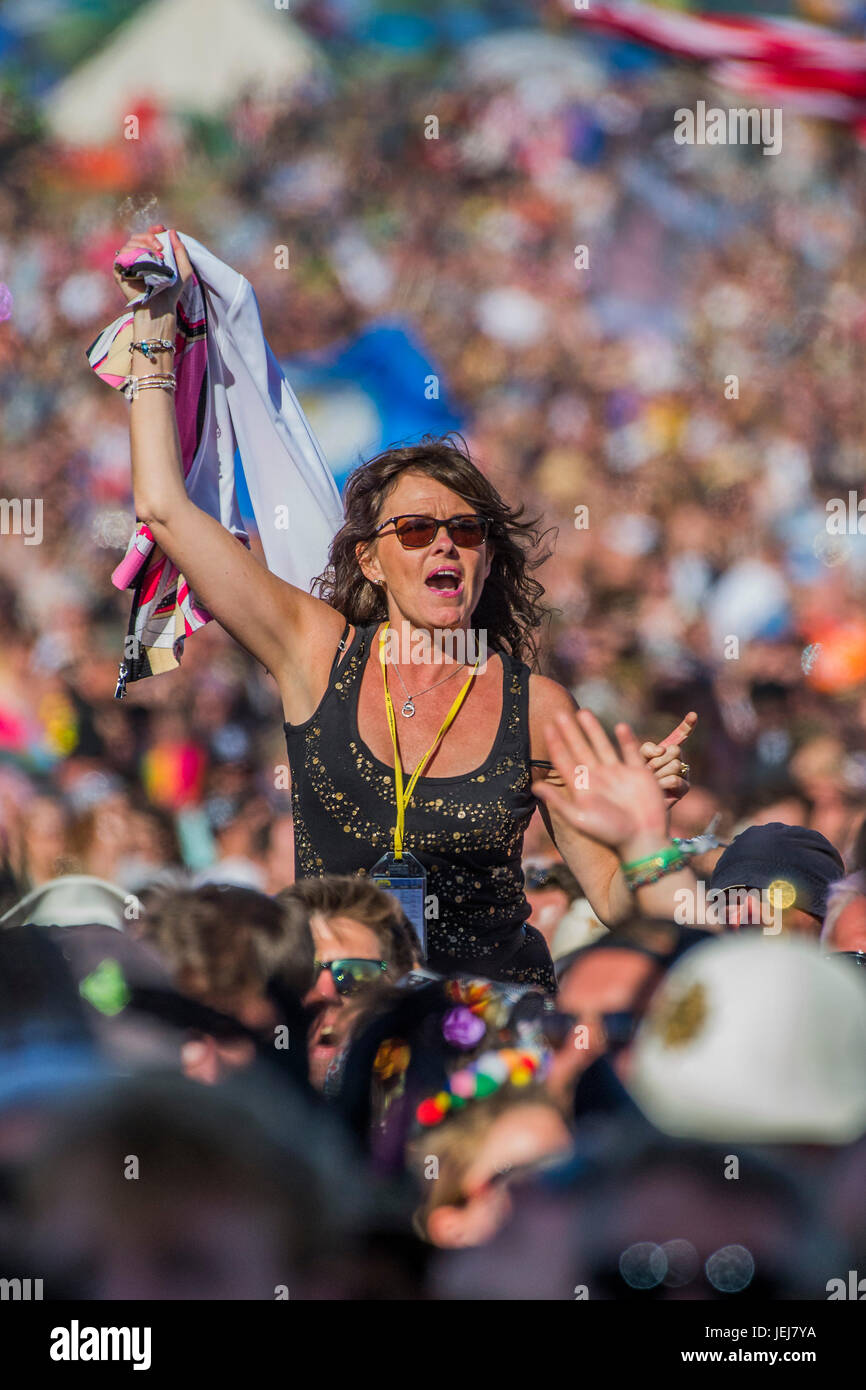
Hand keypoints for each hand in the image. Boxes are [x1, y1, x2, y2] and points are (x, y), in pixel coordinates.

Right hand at [112, 223, 192, 312]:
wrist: (161, 307)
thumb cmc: (172, 291)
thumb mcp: (184, 269)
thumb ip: (181, 250)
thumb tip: (171, 231)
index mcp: (150, 254)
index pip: (147, 236)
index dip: (153, 230)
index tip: (161, 229)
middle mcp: (137, 257)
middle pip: (137, 237)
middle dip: (149, 238)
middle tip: (161, 249)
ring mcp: (127, 264)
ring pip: (129, 244)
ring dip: (142, 247)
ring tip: (156, 260)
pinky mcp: (119, 272)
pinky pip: (121, 256)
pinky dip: (132, 255)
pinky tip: (143, 262)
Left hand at [534, 708, 668, 853]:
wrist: (643, 840)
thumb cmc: (610, 833)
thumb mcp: (580, 818)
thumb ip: (558, 801)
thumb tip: (534, 786)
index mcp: (583, 787)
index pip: (565, 761)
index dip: (555, 744)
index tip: (546, 726)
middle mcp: (599, 777)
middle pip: (581, 748)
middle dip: (570, 731)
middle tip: (559, 712)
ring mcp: (619, 774)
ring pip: (603, 745)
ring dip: (593, 730)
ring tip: (583, 712)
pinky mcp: (639, 773)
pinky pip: (631, 752)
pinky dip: (626, 739)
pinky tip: (619, 726)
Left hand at [639, 710, 696, 806]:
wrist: (636, 806)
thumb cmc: (634, 782)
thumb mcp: (636, 760)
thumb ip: (647, 750)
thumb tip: (661, 749)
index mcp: (666, 751)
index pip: (678, 735)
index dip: (687, 725)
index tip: (693, 715)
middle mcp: (677, 760)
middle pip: (675, 749)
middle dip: (658, 759)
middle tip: (648, 769)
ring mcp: (683, 773)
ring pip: (675, 764)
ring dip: (658, 774)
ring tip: (652, 782)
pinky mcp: (685, 787)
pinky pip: (675, 780)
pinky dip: (663, 784)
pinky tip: (659, 790)